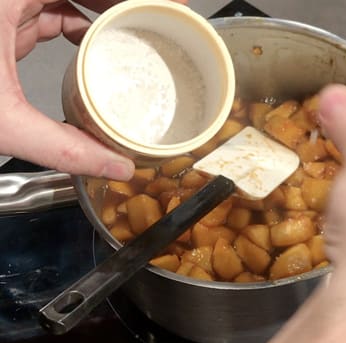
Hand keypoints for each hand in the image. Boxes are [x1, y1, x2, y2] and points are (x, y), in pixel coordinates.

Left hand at [0, 0, 185, 179]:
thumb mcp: (1, 120)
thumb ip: (62, 147)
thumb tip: (114, 167)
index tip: (173, 4)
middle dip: (123, 4)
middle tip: (159, 21)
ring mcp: (5, 2)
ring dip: (101, 13)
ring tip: (135, 33)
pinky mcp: (0, 15)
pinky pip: (49, 9)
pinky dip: (75, 22)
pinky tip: (91, 43)